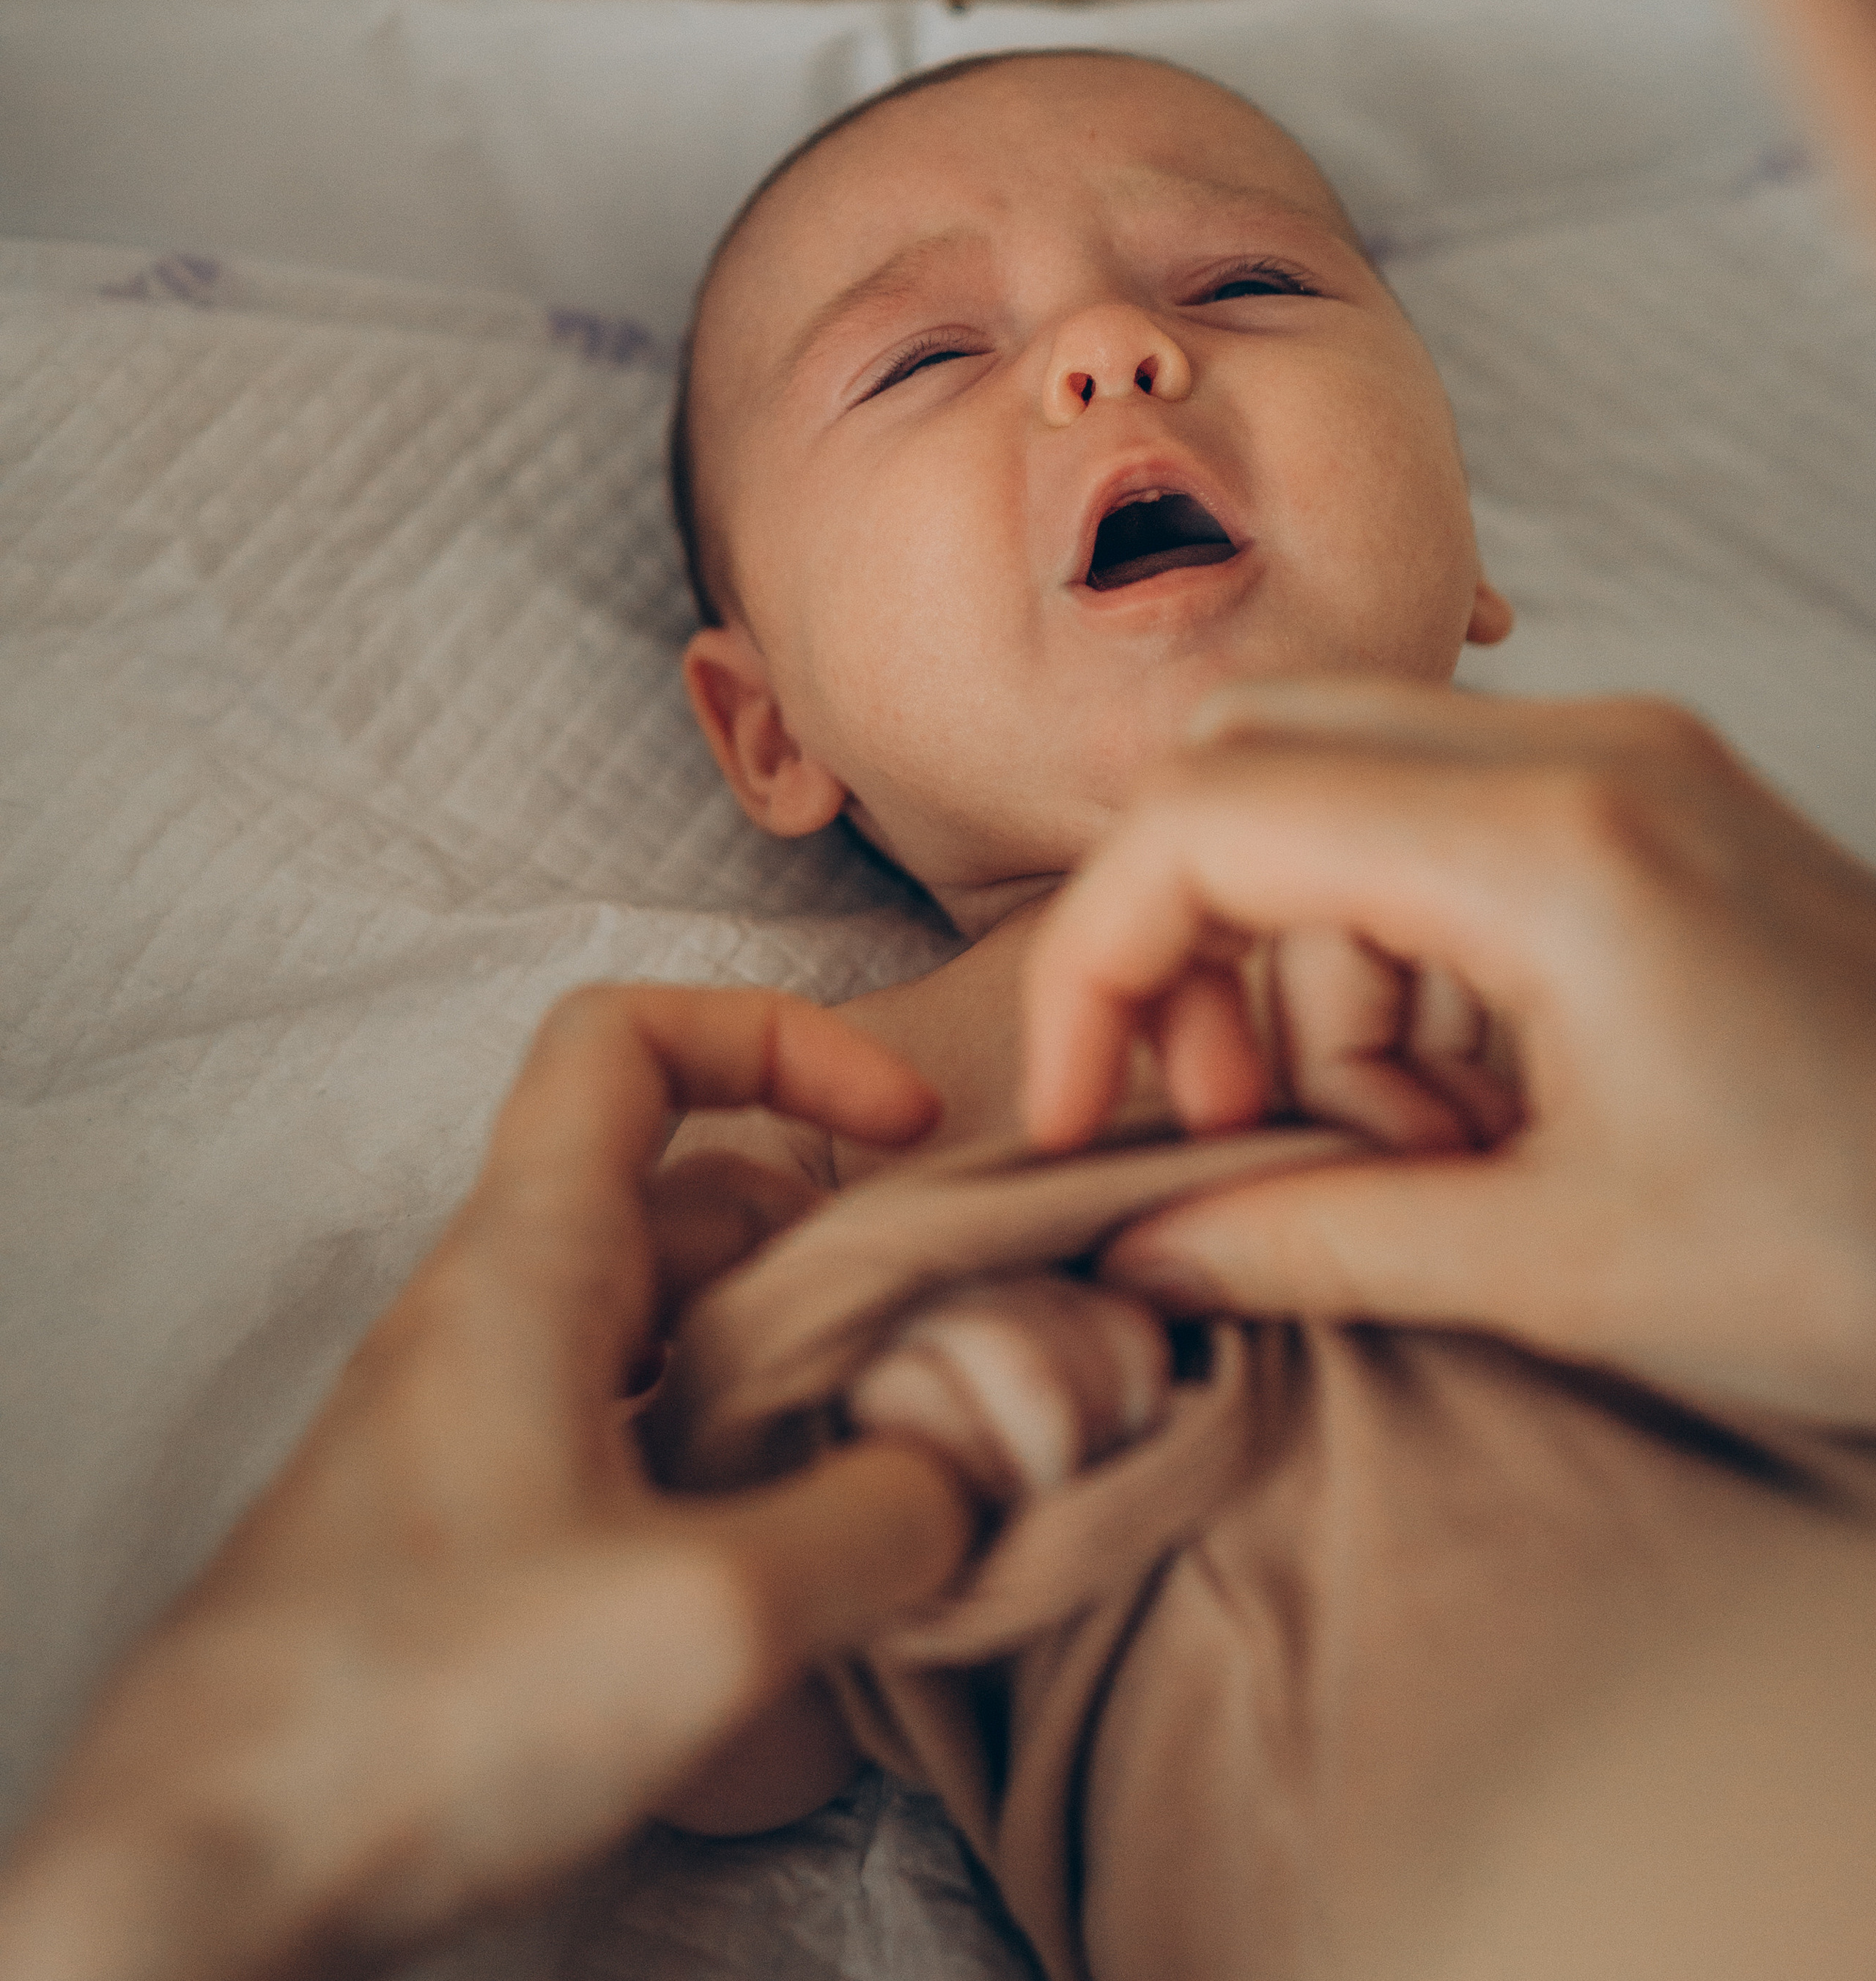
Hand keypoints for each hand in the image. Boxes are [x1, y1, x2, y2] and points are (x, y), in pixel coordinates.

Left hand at [0, 984, 972, 1980]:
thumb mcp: (713, 1616)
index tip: (899, 1124)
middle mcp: (494, 1317)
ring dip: (791, 1371)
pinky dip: (732, 1465)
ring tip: (895, 1468)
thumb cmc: (427, 1709)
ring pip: (666, 1330)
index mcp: (527, 1263)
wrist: (204, 1871)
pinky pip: (631, 1440)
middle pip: (685, 1200)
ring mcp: (477, 1428)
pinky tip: (796, 1571)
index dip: (778, 1039)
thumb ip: (880, 1522)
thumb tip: (963, 1470)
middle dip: (827, 1250)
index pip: (628, 1042)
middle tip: (939, 1348)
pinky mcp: (476, 1535)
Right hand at [1024, 680, 1875, 1425]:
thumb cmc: (1861, 1249)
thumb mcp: (1563, 1269)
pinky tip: (1480, 1102)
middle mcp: (1585, 747)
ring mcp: (1629, 753)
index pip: (1209, 821)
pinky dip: (1403, 952)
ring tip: (1418, 1153)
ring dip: (1315, 973)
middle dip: (1194, 943)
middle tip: (1243, 1120)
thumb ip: (1314, 1235)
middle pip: (1251, 758)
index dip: (1100, 967)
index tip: (1091, 1115)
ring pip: (1336, 789)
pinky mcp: (1657, 790)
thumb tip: (1139, 1239)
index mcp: (1554, 845)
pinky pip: (1442, 819)